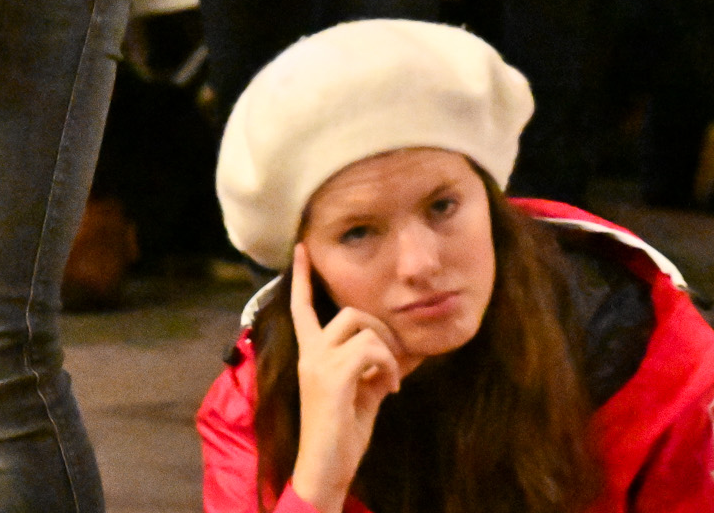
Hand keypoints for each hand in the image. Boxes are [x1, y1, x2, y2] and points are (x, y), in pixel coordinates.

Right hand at [285, 247, 402, 512]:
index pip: (302, 307)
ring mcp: (319, 362)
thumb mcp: (364, 392)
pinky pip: (371, 351)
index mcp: (311, 354)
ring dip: (388, 351)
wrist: (325, 464)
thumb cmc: (343, 432)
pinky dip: (389, 367)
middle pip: (349, 312)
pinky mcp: (333, 376)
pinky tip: (390, 390)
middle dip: (382, 329)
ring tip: (391, 381)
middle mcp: (310, 352)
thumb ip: (377, 366)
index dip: (301, 277)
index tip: (301, 249)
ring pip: (362, 326)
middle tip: (394, 359)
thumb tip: (412, 349)